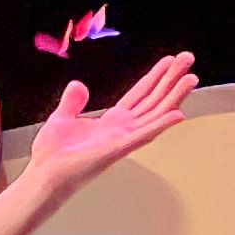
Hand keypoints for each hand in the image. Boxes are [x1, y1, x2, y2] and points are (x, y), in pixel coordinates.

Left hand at [20, 51, 196, 201]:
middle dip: (171, 79)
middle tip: (188, 58)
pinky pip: (143, 136)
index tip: (170, 62)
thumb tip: (78, 84)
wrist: (43, 175)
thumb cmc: (53, 155)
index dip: (155, 77)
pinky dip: (160, 125)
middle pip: (153, 99)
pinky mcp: (116, 150)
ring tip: (191, 78)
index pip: (139, 94)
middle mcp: (122, 130)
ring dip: (174, 97)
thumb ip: (72, 102)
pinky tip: (177, 114)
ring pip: (155, 114)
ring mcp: (122, 140)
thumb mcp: (61, 118)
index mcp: (111, 122)